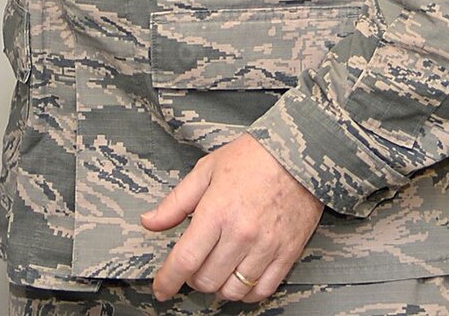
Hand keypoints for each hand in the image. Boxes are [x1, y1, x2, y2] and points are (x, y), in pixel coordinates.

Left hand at [142, 133, 322, 303]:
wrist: (299, 156)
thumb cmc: (251, 159)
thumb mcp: (205, 171)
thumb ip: (175, 203)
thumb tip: (150, 222)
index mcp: (216, 212)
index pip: (186, 259)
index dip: (168, 279)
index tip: (161, 289)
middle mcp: (241, 235)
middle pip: (207, 279)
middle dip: (192, 280)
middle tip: (191, 268)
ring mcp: (266, 247)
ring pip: (233, 290)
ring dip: (218, 287)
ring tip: (215, 272)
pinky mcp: (288, 254)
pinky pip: (263, 290)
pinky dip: (246, 293)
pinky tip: (239, 279)